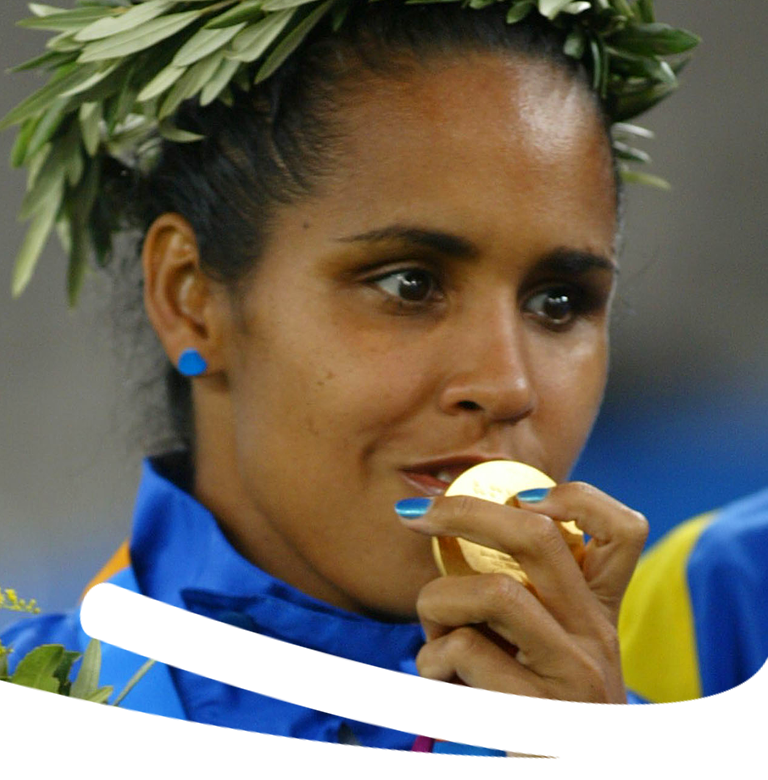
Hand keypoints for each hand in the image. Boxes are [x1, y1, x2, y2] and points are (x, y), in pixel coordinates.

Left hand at [401, 483, 647, 702]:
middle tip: (417, 516)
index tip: (518, 495)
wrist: (566, 775)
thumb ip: (522, 595)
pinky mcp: (538, 710)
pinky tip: (438, 678)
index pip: (623, 530)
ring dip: (436, 602)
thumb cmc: (536, 703)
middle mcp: (595, 632)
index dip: (576, 496)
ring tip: (432, 631)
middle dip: (463, 512)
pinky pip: (464, 652)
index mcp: (598, 609)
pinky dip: (431, 658)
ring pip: (492, 593)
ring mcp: (572, 671)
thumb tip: (451, 528)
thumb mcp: (548, 645)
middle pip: (538, 537)